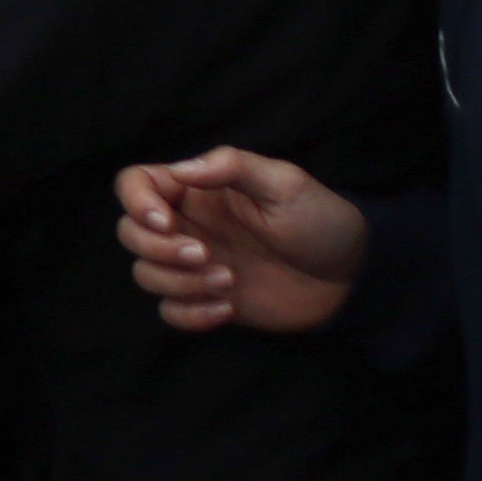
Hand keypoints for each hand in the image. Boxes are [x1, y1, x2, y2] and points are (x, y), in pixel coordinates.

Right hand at [112, 147, 367, 332]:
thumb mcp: (285, 183)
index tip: (165, 222)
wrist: (351, 278)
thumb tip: (179, 170)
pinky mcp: (206, 301)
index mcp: (199, 190)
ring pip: (146, 274)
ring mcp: (194, 266)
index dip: (136, 202)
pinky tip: (228, 308)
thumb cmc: (321, 221)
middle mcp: (188, 225)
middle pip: (130, 233)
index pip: (136, 183)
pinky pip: (170, 312)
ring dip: (179, 283)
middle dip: (159, 250)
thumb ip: (232, 166)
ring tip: (229, 282)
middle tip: (206, 256)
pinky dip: (190, 314)